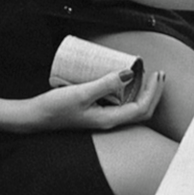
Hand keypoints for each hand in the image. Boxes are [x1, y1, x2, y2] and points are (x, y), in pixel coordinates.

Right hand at [12, 66, 161, 132]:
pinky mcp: (96, 111)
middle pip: (142, 110)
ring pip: (132, 107)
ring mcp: (102, 117)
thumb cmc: (56, 107)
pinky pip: (120, 103)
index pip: (142, 108)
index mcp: (109, 120)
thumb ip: (105, 84)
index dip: (153, 92)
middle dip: (154, 92)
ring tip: (146, 74)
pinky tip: (125, 79)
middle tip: (159, 73)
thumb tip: (130, 74)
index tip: (156, 73)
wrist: (35, 117)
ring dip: (143, 91)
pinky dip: (129, 91)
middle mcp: (109, 121)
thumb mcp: (81, 93)